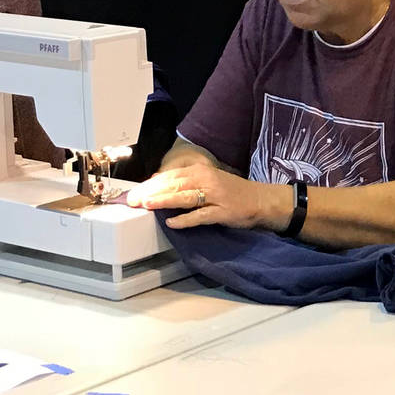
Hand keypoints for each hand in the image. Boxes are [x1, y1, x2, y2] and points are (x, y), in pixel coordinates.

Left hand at [122, 160, 287, 231]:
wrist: (261, 200)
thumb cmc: (231, 192)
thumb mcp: (207, 181)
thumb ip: (184, 182)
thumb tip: (157, 183)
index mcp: (200, 171)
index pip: (170, 176)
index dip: (150, 184)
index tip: (133, 192)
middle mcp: (206, 180)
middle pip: (174, 185)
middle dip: (151, 192)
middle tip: (132, 200)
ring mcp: (215, 196)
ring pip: (185, 197)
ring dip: (165, 201)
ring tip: (147, 205)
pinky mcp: (223, 212)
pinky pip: (201, 216)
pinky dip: (186, 219)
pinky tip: (173, 223)